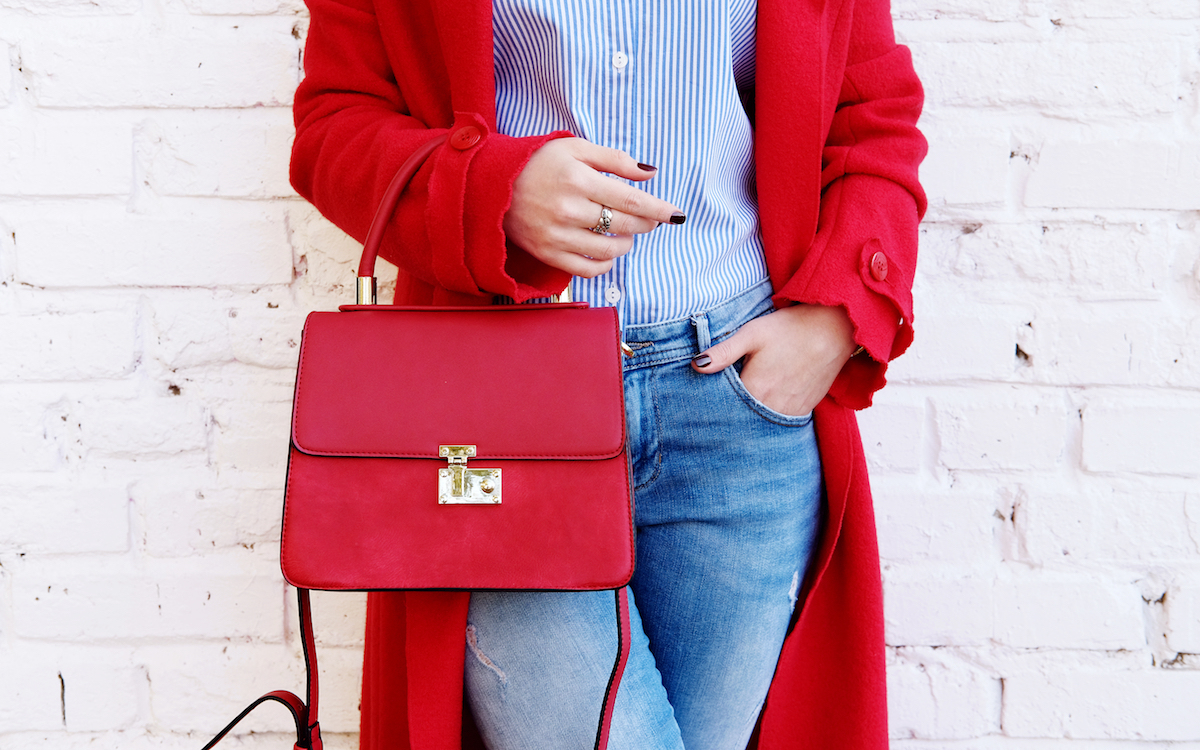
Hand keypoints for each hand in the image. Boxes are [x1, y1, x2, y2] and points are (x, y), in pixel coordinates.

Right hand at [503, 138, 684, 277]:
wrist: (493, 185)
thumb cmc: (539, 162)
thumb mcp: (576, 148)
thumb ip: (615, 160)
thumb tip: (650, 174)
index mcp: (579, 179)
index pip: (631, 201)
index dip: (658, 210)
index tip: (677, 215)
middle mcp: (569, 209)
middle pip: (624, 225)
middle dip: (646, 224)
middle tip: (652, 219)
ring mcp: (558, 235)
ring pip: (608, 250)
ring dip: (626, 243)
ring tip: (626, 233)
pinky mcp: (548, 253)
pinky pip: (587, 269)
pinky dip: (605, 264)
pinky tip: (608, 252)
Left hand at [691, 304, 857, 415]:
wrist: (834, 329)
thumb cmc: (790, 328)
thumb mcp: (752, 333)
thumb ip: (723, 352)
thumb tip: (696, 365)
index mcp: (754, 389)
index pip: (724, 408)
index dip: (713, 405)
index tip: (702, 405)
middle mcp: (771, 406)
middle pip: (742, 420)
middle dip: (730, 416)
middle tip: (716, 412)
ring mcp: (790, 411)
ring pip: (762, 424)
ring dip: (750, 419)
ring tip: (740, 409)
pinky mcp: (804, 410)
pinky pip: (780, 422)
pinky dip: (769, 418)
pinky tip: (763, 407)